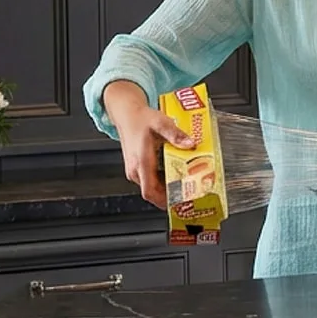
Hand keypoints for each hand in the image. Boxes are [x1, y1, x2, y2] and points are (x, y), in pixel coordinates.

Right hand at [103, 81, 194, 207]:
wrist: (127, 114)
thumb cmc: (140, 119)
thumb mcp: (160, 123)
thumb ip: (175, 134)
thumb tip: (190, 143)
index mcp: (141, 162)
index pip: (150, 191)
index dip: (164, 201)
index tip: (179, 203)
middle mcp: (136, 170)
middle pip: (153, 192)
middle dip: (171, 195)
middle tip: (189, 194)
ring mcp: (135, 169)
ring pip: (152, 186)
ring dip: (167, 188)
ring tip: (185, 185)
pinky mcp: (137, 167)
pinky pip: (151, 180)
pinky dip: (162, 180)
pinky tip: (175, 174)